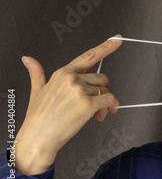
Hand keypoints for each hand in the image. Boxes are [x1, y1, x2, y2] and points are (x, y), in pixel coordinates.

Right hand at [14, 36, 122, 174]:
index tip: (117, 39)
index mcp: (62, 73)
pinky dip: (112, 106)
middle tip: (98, 107)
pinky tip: (104, 114)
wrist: (37, 139)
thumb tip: (28, 59)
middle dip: (102, 91)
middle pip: (102, 79)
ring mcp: (79, 90)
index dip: (105, 46)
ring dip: (105, 103)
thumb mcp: (36, 91)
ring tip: (97, 115)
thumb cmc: (38, 118)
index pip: (88, 56)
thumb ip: (37, 73)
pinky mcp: (87, 104)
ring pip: (106, 90)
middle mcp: (71, 78)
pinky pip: (110, 100)